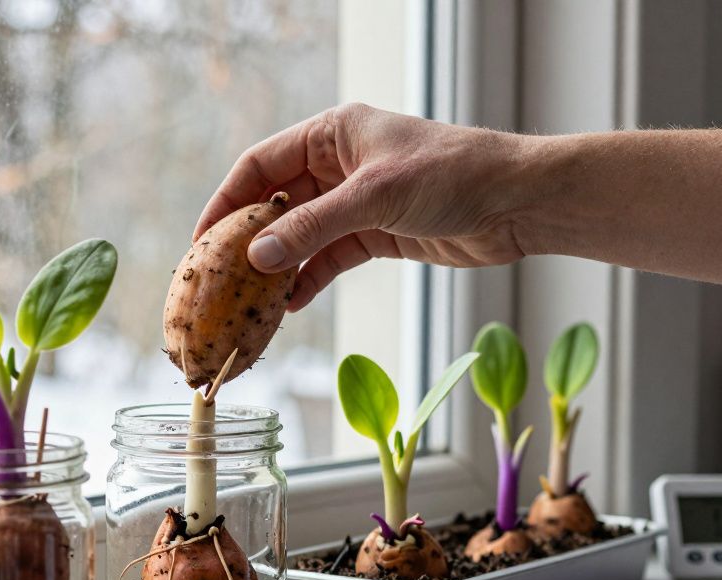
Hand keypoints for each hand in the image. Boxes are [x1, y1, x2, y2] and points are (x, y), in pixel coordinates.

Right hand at [194, 104, 534, 310]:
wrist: (518, 203)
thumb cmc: (453, 174)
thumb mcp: (374, 198)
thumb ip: (312, 228)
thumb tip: (256, 257)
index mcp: (332, 133)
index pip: (260, 165)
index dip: (226, 202)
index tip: (203, 242)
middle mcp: (339, 164)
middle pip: (276, 203)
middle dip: (248, 240)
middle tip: (219, 278)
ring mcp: (357, 201)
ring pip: (300, 235)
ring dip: (278, 266)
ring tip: (251, 300)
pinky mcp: (377, 234)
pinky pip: (329, 257)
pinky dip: (310, 279)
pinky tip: (291, 304)